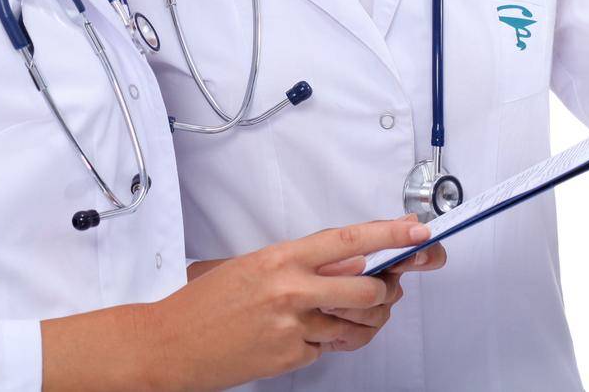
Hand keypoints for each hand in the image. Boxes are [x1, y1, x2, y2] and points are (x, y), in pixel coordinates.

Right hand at [138, 218, 431, 390]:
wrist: (172, 343)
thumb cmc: (207, 303)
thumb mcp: (253, 265)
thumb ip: (301, 263)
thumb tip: (348, 260)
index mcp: (282, 258)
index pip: (350, 240)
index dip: (390, 234)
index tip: (417, 231)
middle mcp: (292, 290)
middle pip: (366, 290)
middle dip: (383, 293)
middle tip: (383, 290)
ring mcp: (293, 327)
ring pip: (354, 325)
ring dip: (361, 323)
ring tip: (345, 317)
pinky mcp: (291, 357)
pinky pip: (327, 350)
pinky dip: (324, 344)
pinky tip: (304, 336)